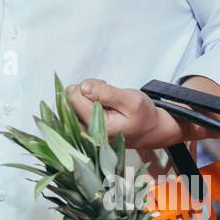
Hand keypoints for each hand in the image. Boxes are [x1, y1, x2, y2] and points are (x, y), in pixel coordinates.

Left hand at [63, 78, 186, 150]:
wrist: (149, 130)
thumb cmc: (142, 115)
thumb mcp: (131, 100)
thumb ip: (107, 93)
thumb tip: (84, 87)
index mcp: (97, 128)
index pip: (74, 96)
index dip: (90, 86)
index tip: (105, 89)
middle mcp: (86, 133)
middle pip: (70, 99)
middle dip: (86, 90)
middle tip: (107, 95)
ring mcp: (83, 132)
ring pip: (71, 103)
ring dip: (87, 96)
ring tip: (106, 101)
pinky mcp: (83, 130)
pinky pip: (75, 109)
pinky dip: (87, 102)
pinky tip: (101, 105)